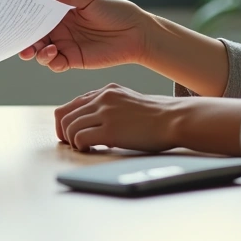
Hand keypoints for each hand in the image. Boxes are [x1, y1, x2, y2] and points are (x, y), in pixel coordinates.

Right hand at [19, 0, 152, 72]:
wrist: (136, 32)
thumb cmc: (116, 11)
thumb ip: (67, 1)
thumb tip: (46, 1)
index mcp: (64, 14)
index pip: (40, 17)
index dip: (28, 20)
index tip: (17, 21)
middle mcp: (62, 30)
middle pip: (37, 36)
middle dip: (27, 40)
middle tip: (22, 43)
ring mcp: (67, 46)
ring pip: (42, 52)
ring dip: (36, 51)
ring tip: (42, 48)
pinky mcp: (75, 60)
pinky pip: (56, 64)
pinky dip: (50, 61)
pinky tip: (54, 54)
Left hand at [54, 83, 178, 151]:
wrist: (176, 119)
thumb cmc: (158, 116)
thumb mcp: (130, 101)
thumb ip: (111, 105)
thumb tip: (96, 123)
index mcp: (107, 90)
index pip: (73, 104)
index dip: (67, 121)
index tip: (72, 133)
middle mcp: (102, 98)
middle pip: (64, 114)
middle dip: (64, 132)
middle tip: (73, 144)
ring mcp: (105, 113)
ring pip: (69, 127)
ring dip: (72, 141)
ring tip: (83, 148)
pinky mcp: (110, 130)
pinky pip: (80, 138)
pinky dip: (80, 147)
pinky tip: (90, 150)